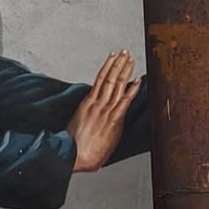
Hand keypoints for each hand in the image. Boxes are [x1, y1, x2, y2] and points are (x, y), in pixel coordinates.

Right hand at [67, 51, 141, 172]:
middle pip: (109, 79)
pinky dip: (132, 89)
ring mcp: (105, 111)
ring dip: (124, 71)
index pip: (99, 81)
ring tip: (130, 59)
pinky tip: (137, 80)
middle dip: (118, 64)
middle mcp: (96, 104)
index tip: (113, 59)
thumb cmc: (73, 149)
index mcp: (87, 105)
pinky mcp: (112, 119)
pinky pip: (124, 100)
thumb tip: (91, 122)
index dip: (107, 68)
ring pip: (116, 85)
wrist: (71, 156)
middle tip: (124, 52)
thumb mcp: (77, 128)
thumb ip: (87, 120)